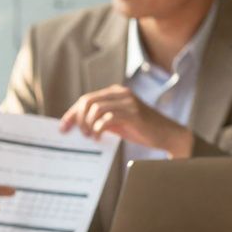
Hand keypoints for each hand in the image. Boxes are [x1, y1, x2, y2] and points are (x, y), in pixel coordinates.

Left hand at [59, 84, 193, 157]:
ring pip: (95, 108)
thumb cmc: (142, 130)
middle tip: (80, 134)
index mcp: (115, 93)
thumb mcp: (118, 122)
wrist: (168, 135)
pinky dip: (98, 129)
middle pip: (87, 101)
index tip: (63, 128)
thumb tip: (78, 127)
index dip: (72, 113)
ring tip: (90, 137)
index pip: (86, 99)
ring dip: (88, 125)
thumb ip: (101, 120)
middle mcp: (121, 94)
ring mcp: (127, 102)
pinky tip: (99, 138)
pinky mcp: (133, 114)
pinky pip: (107, 118)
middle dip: (78, 119)